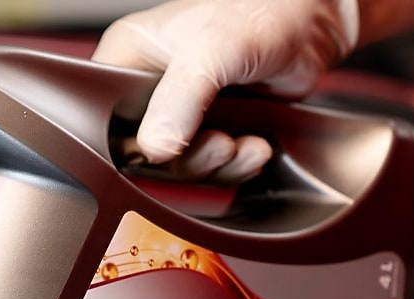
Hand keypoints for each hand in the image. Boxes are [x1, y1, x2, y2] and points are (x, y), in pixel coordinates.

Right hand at [92, 0, 357, 182]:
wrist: (308, 24)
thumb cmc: (258, 12)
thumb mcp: (209, 51)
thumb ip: (178, 99)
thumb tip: (153, 148)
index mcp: (129, 57)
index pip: (105, 115)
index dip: (131, 142)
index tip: (164, 148)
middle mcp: (149, 87)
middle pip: (145, 152)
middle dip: (188, 158)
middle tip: (219, 143)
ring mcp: (181, 111)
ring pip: (179, 165)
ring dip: (217, 164)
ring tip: (242, 142)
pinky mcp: (211, 127)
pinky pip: (210, 167)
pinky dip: (236, 165)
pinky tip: (254, 145)